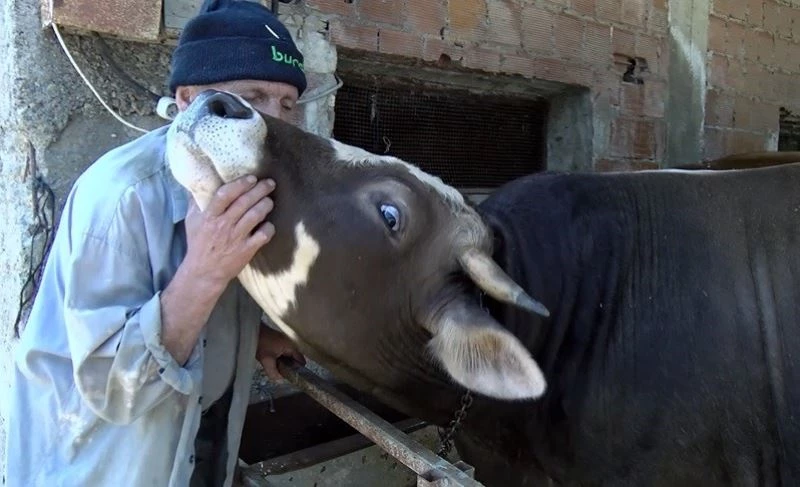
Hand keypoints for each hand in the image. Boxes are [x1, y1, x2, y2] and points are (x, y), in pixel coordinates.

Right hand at [183, 175, 275, 291]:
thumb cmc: (198, 244)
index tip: (251, 178)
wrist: (204, 272)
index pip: (225, 194)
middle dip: (260, 190)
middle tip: (269, 183)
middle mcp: (223, 225)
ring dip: (266, 205)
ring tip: (269, 200)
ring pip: (256, 215)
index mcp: (209, 216)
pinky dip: (269, 228)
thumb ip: (196, 201)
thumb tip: (200, 181)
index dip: (240, 184)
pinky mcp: (246, 250)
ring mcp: (236, 238)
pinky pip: (263, 235)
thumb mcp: (192, 221)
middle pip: (244, 202)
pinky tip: (269, 224)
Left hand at [256, 325, 305, 380]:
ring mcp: (285, 343)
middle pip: (294, 361)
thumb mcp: (266, 360)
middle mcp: (291, 344)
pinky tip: (269, 360)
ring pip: (287, 358)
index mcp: (291, 347)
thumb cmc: (260, 342)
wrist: (251, 331)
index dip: (297, 370)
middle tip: (277, 370)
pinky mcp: (279, 343)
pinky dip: (277, 359)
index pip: (301, 362)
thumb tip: (279, 379)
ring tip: (272, 365)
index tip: (288, 375)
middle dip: (287, 368)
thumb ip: (273, 372)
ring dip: (281, 364)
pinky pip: (282, 354)